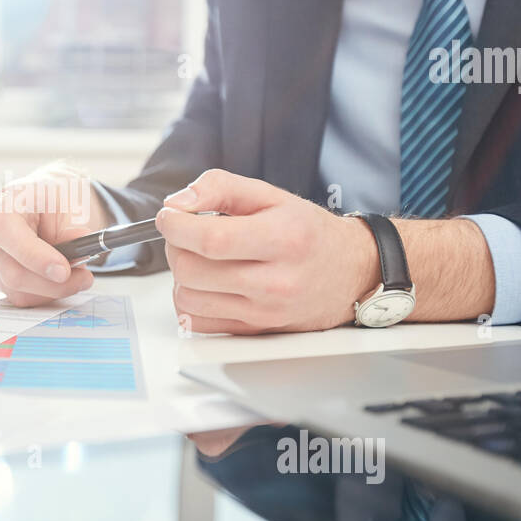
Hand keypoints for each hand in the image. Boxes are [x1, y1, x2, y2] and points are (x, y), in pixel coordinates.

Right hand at [0, 163, 105, 306]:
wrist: (45, 205)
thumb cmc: (53, 200)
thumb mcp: (68, 204)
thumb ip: (71, 229)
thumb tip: (77, 251)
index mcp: (0, 206)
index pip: (6, 232)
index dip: (34, 256)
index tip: (64, 270)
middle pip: (14, 273)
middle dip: (54, 283)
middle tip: (84, 277)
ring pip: (19, 292)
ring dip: (54, 290)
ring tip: (76, 274)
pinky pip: (21, 297)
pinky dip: (46, 294)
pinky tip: (57, 279)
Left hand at [157, 170, 377, 333]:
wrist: (351, 272)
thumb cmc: (309, 232)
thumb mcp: (271, 195)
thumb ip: (220, 188)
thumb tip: (177, 203)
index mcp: (282, 239)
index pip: (210, 239)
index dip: (176, 226)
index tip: (168, 216)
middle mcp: (275, 281)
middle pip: (191, 270)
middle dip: (176, 246)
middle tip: (187, 234)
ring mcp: (264, 312)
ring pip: (188, 299)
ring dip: (182, 275)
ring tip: (201, 259)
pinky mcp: (255, 332)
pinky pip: (198, 323)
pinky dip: (192, 301)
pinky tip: (208, 284)